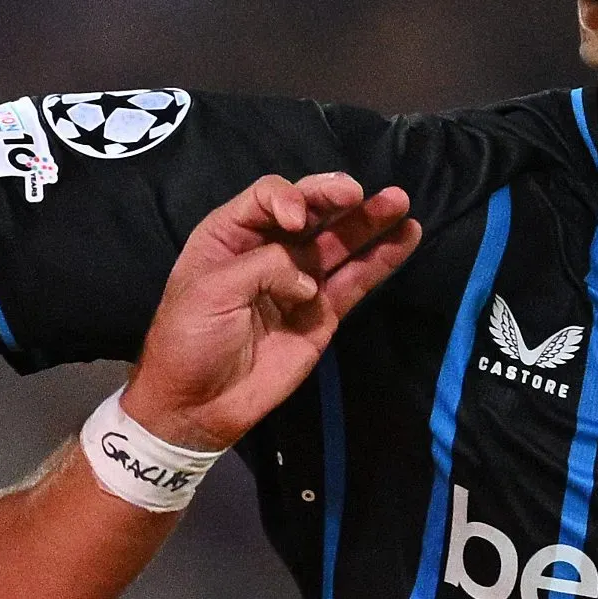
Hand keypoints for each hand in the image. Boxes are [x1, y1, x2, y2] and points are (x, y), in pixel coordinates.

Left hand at [120, 173, 420, 451]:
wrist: (198, 405)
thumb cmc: (190, 339)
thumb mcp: (211, 291)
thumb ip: (265, 268)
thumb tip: (309, 281)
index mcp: (230, 235)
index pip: (268, 197)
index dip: (289, 198)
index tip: (296, 221)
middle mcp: (269, 249)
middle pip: (310, 211)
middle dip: (335, 197)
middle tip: (359, 193)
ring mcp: (299, 281)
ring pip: (339, 242)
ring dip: (369, 220)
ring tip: (400, 201)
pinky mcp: (322, 314)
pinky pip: (355, 281)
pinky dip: (381, 259)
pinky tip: (407, 235)